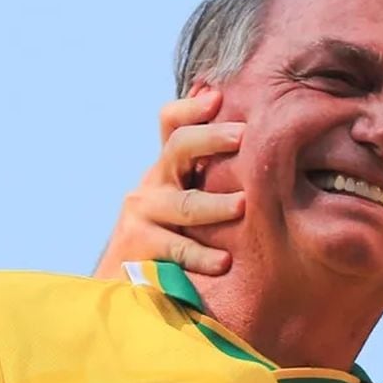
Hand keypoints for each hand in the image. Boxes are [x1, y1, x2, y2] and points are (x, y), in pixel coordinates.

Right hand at [93, 88, 245, 278]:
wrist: (128, 286)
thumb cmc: (175, 240)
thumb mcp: (191, 203)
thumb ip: (212, 177)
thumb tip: (255, 142)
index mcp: (168, 169)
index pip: (172, 124)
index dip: (191, 107)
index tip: (218, 97)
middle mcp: (153, 184)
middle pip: (178, 147)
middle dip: (211, 139)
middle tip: (244, 136)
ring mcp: (143, 214)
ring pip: (184, 204)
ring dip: (215, 204)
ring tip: (243, 204)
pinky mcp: (138, 247)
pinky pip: (177, 248)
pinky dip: (202, 256)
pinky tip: (225, 261)